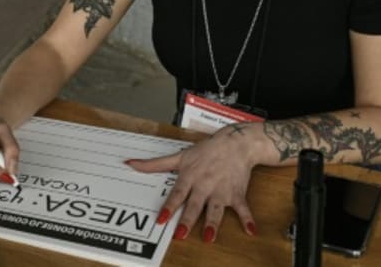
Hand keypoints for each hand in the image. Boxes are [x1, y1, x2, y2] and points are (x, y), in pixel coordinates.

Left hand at [126, 127, 257, 243]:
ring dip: (213, 223)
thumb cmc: (206, 151)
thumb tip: (130, 164)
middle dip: (188, 219)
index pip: (177, 194)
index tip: (160, 219)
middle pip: (194, 205)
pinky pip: (243, 208)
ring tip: (209, 237)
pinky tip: (251, 231)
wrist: (236, 143)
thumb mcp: (180, 156)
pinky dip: (248, 219)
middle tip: (180, 235)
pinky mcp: (237, 193)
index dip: (168, 207)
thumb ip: (155, 164)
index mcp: (190, 177)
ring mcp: (221, 190)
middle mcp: (205, 185)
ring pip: (216, 209)